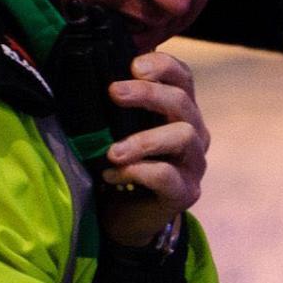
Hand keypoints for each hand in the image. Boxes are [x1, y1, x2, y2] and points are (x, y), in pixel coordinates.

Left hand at [100, 51, 208, 246]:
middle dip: (148, 94)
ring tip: (112, 151)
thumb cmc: (124, 164)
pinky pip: (166, 175)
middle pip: (182, 102)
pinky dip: (136, 172)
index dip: (163, 66)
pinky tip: (111, 175)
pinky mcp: (186, 192)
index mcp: (180, 112)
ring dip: (143, 139)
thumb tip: (87, 69)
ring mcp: (194, 164)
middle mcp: (195, 134)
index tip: (133, 66)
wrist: (127, 216)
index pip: (183, 77)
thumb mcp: (119, 128)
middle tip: (114, 93)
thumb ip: (118, 104)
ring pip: (183, 136)